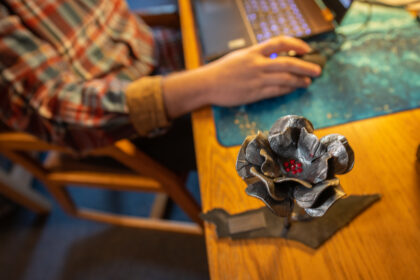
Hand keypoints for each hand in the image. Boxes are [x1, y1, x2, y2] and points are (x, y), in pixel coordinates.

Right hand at [202, 36, 321, 105]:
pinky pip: (276, 91)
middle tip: (317, 70)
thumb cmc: (221, 70)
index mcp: (253, 51)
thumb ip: (257, 56)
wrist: (207, 84)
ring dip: (299, 80)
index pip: (279, 42)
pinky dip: (287, 89)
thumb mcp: (239, 56)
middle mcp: (257, 64)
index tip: (306, 49)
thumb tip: (273, 58)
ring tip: (308, 81)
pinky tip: (293, 89)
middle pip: (288, 63)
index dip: (296, 44)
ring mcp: (256, 79)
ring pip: (285, 78)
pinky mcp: (254, 93)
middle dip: (306, 66)